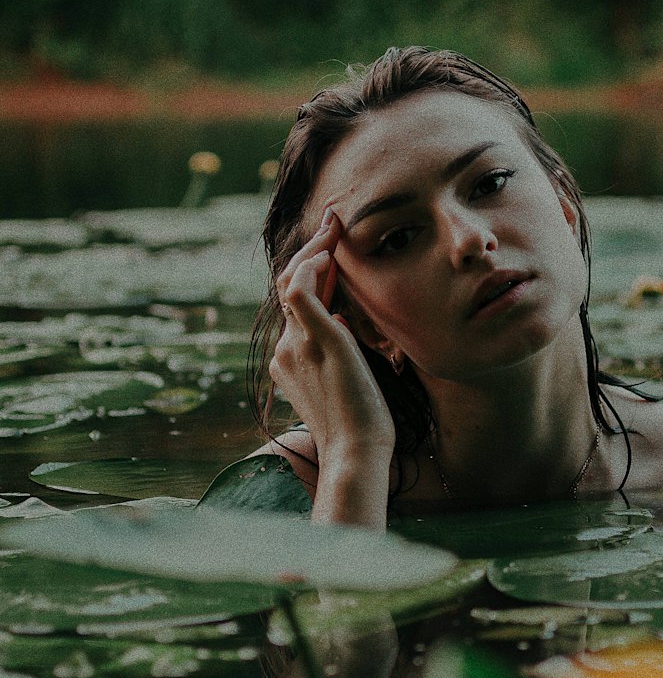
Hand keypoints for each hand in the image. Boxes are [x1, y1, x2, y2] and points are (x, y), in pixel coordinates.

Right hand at [270, 214, 395, 466]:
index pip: (296, 305)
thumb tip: (344, 321)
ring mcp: (296, 345)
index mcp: (290, 360)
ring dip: (314, 250)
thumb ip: (339, 351)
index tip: (333, 250)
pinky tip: (332, 254)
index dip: (312, 273)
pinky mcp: (316, 341)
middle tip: (334, 223)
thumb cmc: (362, 429)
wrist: (357, 454)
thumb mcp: (347, 381)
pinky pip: (300, 290)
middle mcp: (285, 350)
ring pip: (291, 281)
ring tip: (336, 228)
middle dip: (311, 250)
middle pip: (289, 286)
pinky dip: (313, 265)